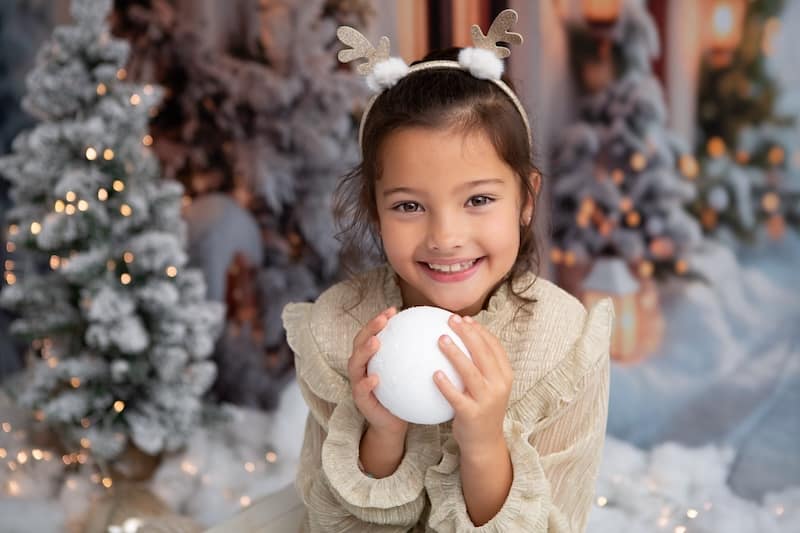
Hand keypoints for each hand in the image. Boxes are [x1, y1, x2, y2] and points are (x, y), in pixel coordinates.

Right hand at [347, 306, 407, 438]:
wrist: (394, 423)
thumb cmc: (404, 394)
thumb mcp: (411, 372)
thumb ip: (418, 355)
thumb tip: (440, 337)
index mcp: (373, 357)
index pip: (373, 333)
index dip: (379, 320)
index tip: (393, 310)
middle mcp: (362, 367)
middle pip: (360, 342)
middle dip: (369, 328)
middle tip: (383, 320)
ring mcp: (357, 382)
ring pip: (355, 363)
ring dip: (364, 351)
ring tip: (375, 343)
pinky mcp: (360, 401)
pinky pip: (361, 390)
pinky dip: (366, 383)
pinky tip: (376, 379)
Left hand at [434, 315, 512, 455]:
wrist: (484, 442)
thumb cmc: (481, 407)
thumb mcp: (488, 385)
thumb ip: (479, 365)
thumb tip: (458, 336)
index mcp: (505, 375)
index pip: (494, 346)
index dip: (480, 330)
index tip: (464, 319)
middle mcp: (499, 385)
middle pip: (484, 354)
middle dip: (468, 334)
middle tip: (451, 320)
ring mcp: (487, 400)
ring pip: (471, 372)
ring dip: (455, 353)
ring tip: (441, 339)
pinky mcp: (472, 414)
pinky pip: (456, 397)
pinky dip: (446, 385)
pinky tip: (434, 374)